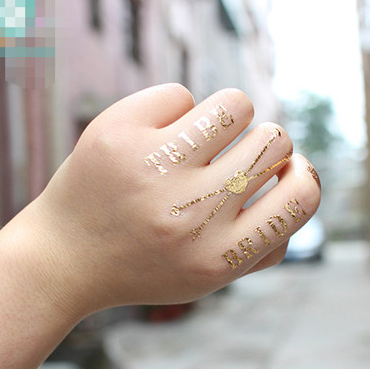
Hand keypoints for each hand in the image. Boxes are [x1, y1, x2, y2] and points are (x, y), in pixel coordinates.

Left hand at [31, 83, 320, 317]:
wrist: (65, 258)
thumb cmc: (149, 264)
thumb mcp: (210, 275)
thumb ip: (265, 244)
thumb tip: (300, 179)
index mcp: (219, 257)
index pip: (302, 197)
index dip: (304, 175)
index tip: (288, 171)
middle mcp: (190, 214)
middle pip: (274, 139)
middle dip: (263, 144)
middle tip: (233, 158)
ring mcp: (153, 169)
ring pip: (235, 104)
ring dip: (228, 119)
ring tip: (202, 140)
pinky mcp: (118, 132)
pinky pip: (180, 93)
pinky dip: (176, 112)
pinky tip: (153, 139)